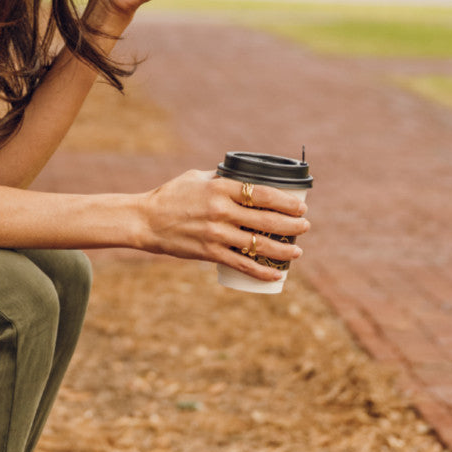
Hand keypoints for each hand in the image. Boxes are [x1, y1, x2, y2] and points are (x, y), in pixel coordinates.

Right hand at [140, 172, 309, 279]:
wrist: (146, 220)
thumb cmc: (171, 196)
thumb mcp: (196, 178)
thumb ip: (220, 178)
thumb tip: (242, 177)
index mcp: (220, 188)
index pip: (263, 194)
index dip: (287, 202)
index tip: (301, 206)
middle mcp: (221, 210)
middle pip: (267, 220)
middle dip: (292, 226)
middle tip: (305, 227)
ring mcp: (216, 233)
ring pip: (258, 244)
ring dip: (283, 250)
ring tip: (297, 252)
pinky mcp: (209, 252)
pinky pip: (241, 264)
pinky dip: (261, 271)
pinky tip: (276, 275)